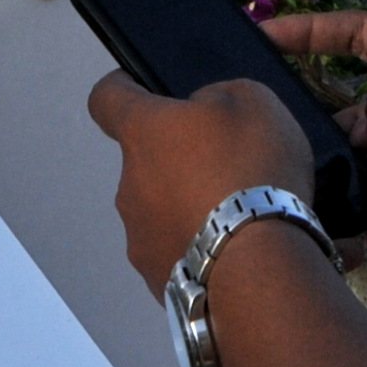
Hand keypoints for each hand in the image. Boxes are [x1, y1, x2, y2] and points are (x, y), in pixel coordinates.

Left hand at [87, 70, 315, 289]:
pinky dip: (199, 246)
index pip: (106, 98)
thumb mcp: (253, 101)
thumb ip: (218, 96)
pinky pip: (175, 250)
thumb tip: (204, 110)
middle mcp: (128, 184)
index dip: (122, 89)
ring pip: (159, 209)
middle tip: (227, 165)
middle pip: (145, 161)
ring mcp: (138, 236)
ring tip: (238, 215)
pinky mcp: (156, 277)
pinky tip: (235, 249)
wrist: (260, 267)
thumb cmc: (253, 173)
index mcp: (143, 131)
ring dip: (188, 207)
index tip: (141, 90)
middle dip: (178, 160)